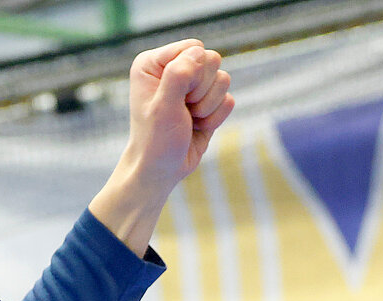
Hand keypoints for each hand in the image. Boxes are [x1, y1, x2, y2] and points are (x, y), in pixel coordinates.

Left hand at [124, 40, 232, 196]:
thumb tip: (199, 52)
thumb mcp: (163, 108)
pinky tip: (197, 127)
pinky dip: (215, 118)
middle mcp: (173, 68)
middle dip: (202, 92)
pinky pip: (228, 100)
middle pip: (212, 61)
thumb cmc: (155, 141)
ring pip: (224, 80)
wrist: (161, 170)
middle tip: (183, 111)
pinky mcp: (207, 101)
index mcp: (154, 63)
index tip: (177, 98)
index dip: (193, 74)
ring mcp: (192, 85)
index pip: (194, 48)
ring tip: (189, 120)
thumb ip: (178, 75)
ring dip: (208, 107)